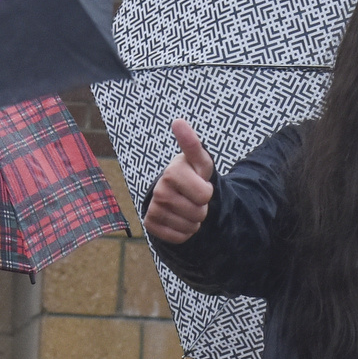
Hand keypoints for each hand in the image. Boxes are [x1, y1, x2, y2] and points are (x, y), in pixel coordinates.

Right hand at [143, 119, 214, 244]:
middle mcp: (160, 189)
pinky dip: (184, 232)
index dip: (207, 192)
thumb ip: (193, 144)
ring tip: (188, 207)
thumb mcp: (200, 162)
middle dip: (202, 207)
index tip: (201, 184)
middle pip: (199, 212)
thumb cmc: (192, 175)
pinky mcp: (150, 223)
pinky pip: (178, 237)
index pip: (204, 194)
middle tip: (195, 197)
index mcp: (173, 171)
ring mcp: (154, 207)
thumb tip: (178, 121)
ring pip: (189, 226)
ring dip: (194, 220)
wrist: (176, 194)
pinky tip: (179, 219)